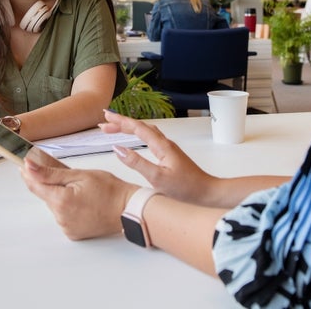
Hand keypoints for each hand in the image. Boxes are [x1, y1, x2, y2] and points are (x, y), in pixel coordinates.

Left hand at [21, 158, 136, 239]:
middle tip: (67, 175)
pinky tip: (82, 202)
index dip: (29, 174)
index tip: (24, 164)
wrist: (128, 209)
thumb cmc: (110, 190)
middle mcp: (61, 217)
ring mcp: (66, 227)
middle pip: (46, 195)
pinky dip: (68, 207)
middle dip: (51, 184)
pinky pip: (63, 216)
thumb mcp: (80, 174)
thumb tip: (30, 166)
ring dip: (60, 196)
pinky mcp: (72, 233)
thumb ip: (51, 172)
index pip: (36, 185)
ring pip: (55, 205)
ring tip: (81, 190)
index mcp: (62, 201)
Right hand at [99, 109, 219, 205]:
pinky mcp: (169, 155)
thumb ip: (136, 163)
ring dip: (128, 128)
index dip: (120, 121)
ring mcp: (168, 149)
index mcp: (162, 146)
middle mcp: (165, 143)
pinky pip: (150, 139)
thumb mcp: (157, 178)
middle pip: (140, 127)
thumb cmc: (185, 189)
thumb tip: (117, 148)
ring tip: (114, 129)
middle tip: (103, 124)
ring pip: (145, 132)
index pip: (137, 128)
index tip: (105, 117)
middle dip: (121, 123)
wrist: (207, 193)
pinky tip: (134, 140)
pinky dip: (137, 135)